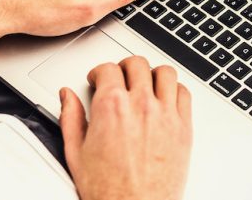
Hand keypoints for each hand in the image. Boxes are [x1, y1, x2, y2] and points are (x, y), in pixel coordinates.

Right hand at [59, 57, 192, 199]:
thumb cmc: (108, 191)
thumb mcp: (76, 153)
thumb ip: (70, 118)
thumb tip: (67, 96)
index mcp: (111, 108)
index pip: (108, 68)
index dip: (100, 71)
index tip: (99, 78)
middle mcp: (140, 105)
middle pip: (137, 64)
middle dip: (125, 67)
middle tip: (121, 77)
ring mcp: (165, 115)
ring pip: (165, 73)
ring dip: (153, 73)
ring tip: (145, 82)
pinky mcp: (184, 127)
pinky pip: (185, 93)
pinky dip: (175, 90)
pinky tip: (165, 97)